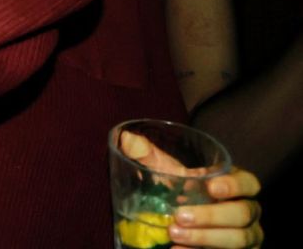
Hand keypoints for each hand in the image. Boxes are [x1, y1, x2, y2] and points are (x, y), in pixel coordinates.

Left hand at [115, 131, 262, 246]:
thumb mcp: (170, 176)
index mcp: (236, 187)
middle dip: (212, 216)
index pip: (250, 183)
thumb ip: (152, 158)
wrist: (181, 227)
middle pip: (242, 214)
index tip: (211, 187)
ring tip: (174, 235)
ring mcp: (247, 238)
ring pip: (238, 240)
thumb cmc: (181, 195)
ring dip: (205, 238)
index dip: (235, 185)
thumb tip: (127, 139)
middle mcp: (248, 212)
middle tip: (180, 216)